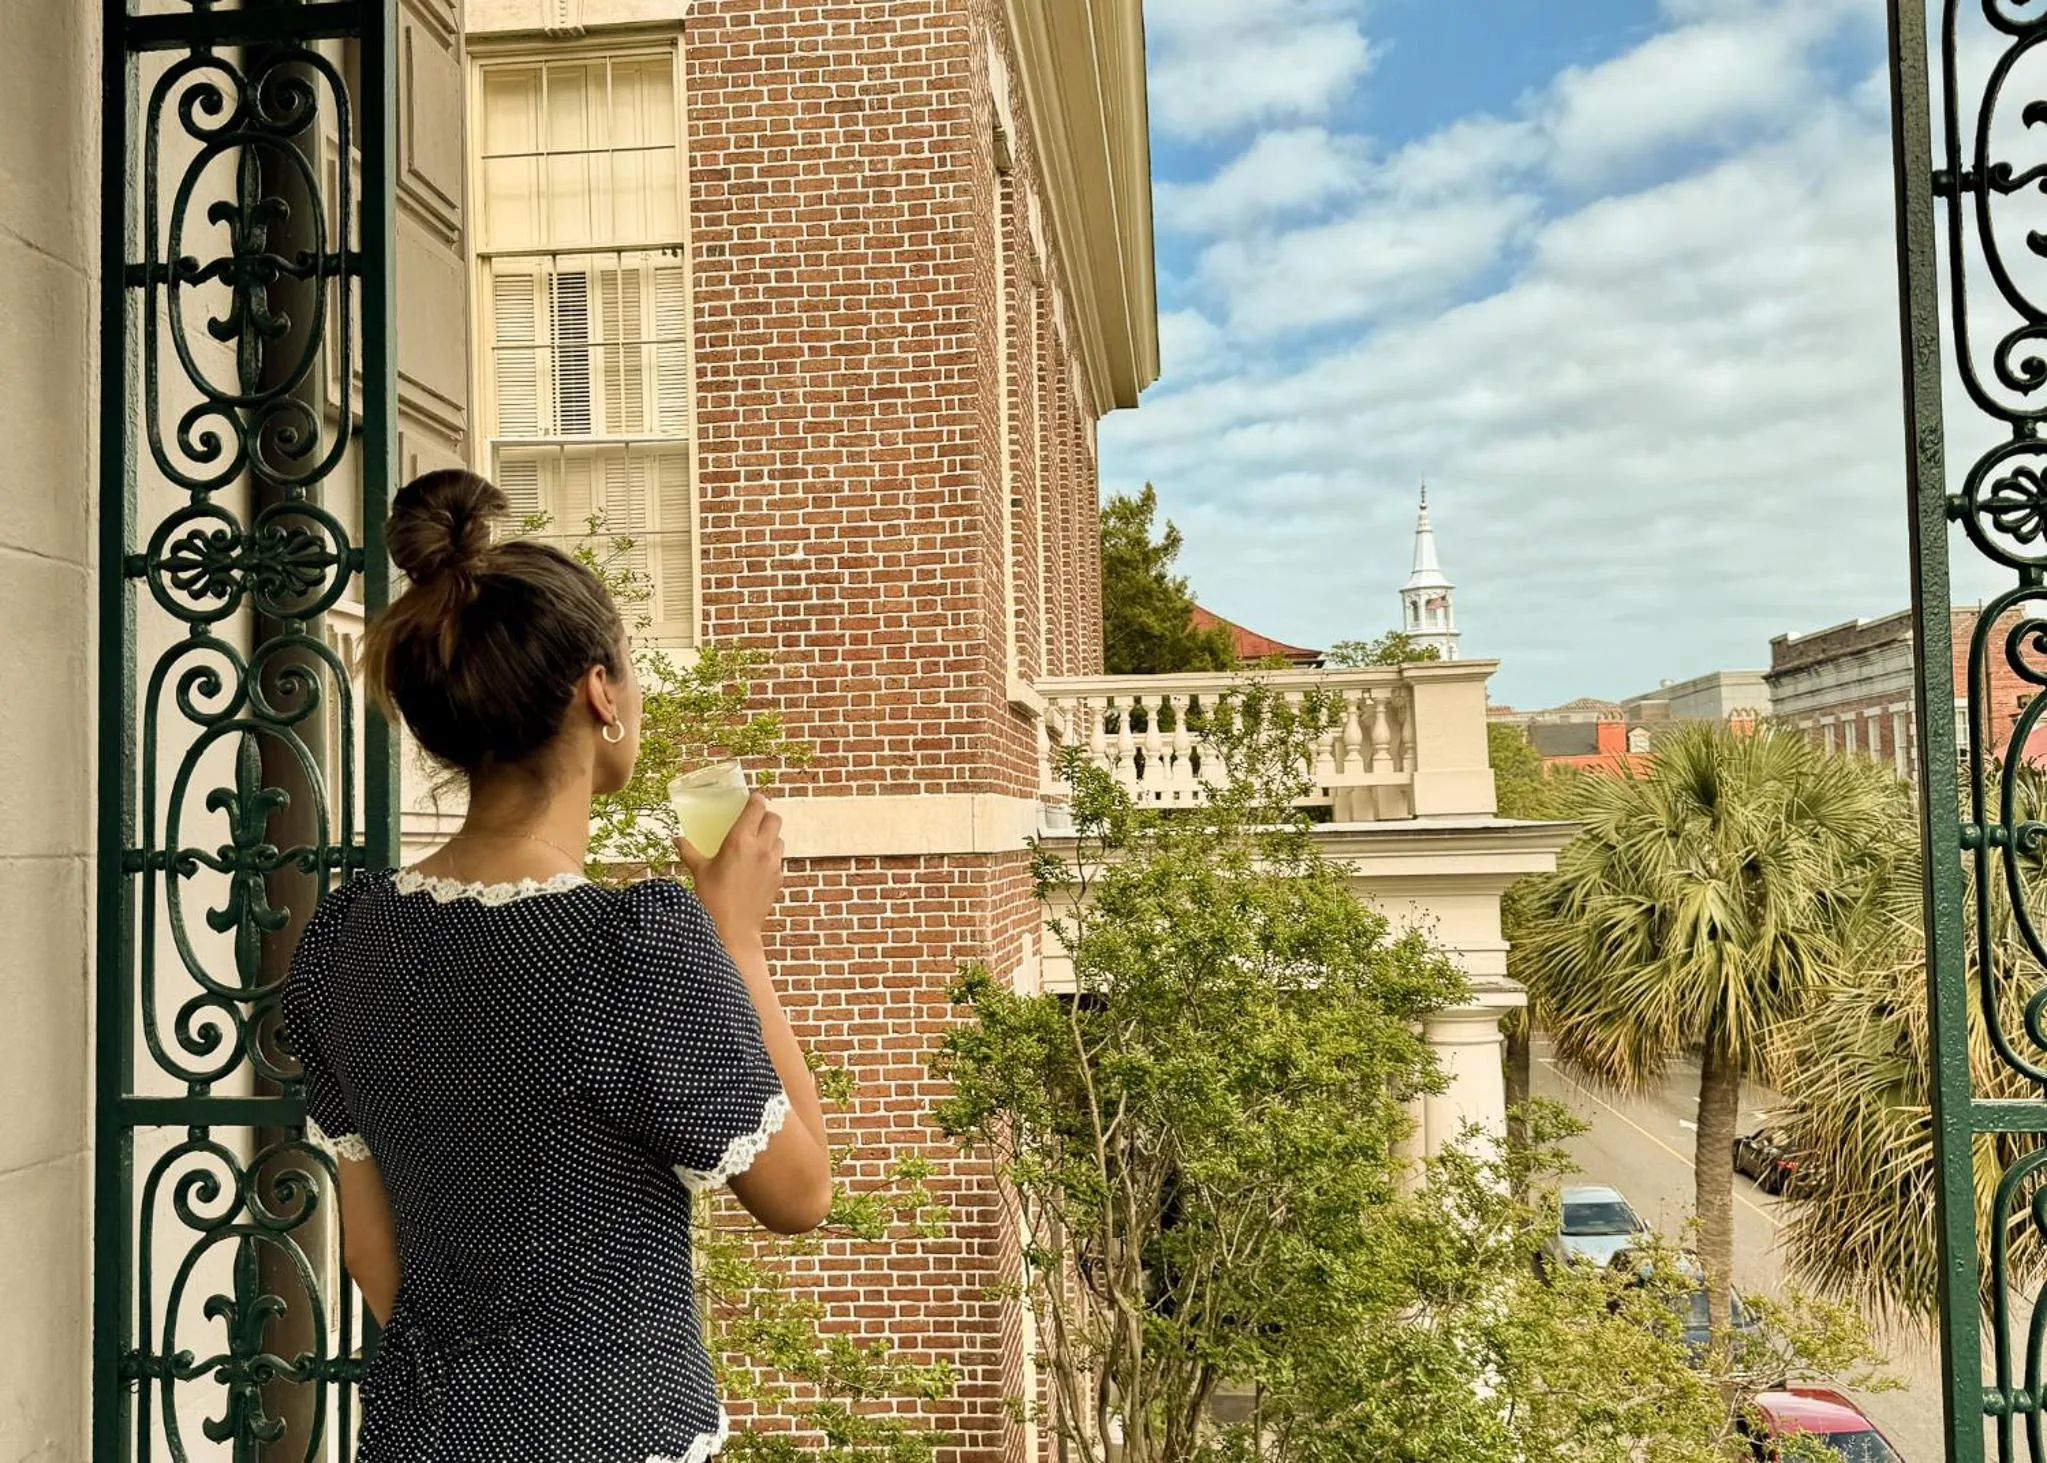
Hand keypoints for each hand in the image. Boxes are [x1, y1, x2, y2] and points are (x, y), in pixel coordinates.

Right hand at [675, 794, 782, 943]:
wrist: (734, 931)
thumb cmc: (712, 900)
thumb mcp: (698, 871)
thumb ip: (688, 851)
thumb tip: (676, 839)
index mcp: (740, 840)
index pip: (757, 806)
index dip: (755, 800)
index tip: (749, 800)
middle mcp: (761, 848)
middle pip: (774, 818)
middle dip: (765, 816)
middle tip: (752, 821)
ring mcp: (773, 863)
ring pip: (780, 838)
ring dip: (770, 836)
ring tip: (755, 845)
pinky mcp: (779, 878)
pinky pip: (779, 858)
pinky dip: (771, 856)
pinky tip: (756, 866)